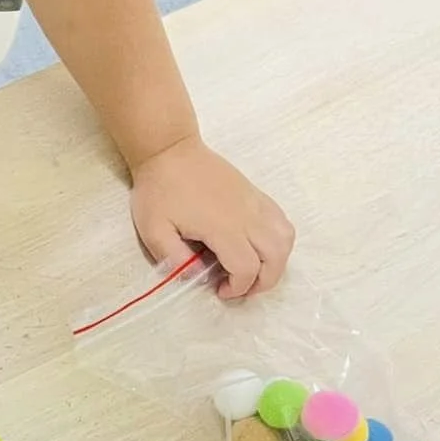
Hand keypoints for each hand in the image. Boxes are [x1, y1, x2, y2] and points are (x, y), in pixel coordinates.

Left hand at [130, 136, 294, 298]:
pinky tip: (258, 246)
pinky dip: (279, 240)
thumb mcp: (153, 230)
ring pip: (285, 239)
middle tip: (241, 287)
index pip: (246, 268)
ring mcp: (255, 203)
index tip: (219, 290)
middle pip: (276, 257)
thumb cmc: (159, 190)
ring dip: (276, 261)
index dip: (238, 288)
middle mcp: (247, 216)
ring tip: (254, 270)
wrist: (170, 150)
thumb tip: (197, 275)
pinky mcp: (256, 194)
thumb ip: (174, 259)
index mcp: (222, 228)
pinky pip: (281, 220)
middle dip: (263, 281)